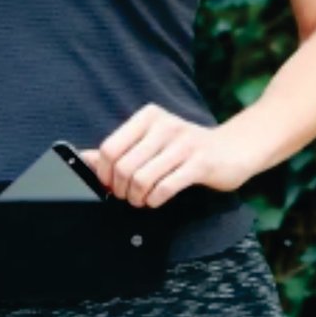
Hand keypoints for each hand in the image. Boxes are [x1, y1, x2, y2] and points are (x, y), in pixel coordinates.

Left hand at [78, 103, 239, 208]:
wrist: (232, 148)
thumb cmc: (185, 147)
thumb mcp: (151, 141)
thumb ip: (119, 150)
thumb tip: (83, 159)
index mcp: (148, 116)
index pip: (110, 148)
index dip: (105, 174)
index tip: (111, 185)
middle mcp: (164, 125)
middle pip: (124, 167)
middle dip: (121, 190)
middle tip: (129, 197)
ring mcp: (183, 143)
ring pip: (142, 179)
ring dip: (138, 198)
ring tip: (142, 200)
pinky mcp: (199, 163)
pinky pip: (165, 187)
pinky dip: (155, 200)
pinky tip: (157, 200)